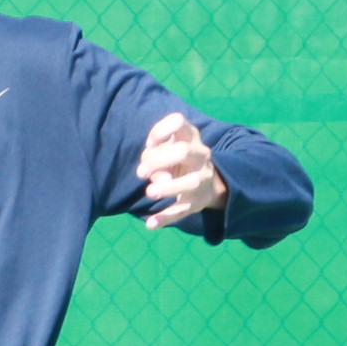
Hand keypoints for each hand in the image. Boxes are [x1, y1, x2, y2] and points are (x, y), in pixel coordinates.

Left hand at [137, 112, 229, 230]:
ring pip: (190, 182)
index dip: (161, 131)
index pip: (178, 121)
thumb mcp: (165, 151)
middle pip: (183, 151)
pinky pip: (183, 210)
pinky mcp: (198, 201)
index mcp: (190, 136)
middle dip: (160, 160)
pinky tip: (151, 224)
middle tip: (141, 173)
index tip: (150, 144)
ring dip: (168, 187)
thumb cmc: (175, 160)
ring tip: (149, 192)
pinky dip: (166, 218)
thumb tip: (154, 174)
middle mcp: (200, 154)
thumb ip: (153, 156)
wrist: (206, 182)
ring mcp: (202, 178)